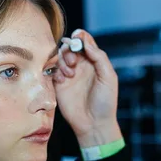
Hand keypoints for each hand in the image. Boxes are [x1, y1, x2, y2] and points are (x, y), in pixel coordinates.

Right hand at [53, 29, 121, 146]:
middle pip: (69, 47)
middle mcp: (81, 67)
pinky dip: (56, 72)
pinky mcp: (59, 85)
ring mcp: (69, 76)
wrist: (94, 123)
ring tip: (70, 73)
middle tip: (74, 62)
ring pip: (59, 58)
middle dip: (69, 50)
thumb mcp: (108, 77)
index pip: (85, 43)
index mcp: (94, 63)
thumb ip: (99, 58)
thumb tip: (86, 42)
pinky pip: (52, 71)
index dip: (80, 37)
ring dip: (63, 61)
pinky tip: (63, 80)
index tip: (77, 37)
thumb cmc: (105, 102)